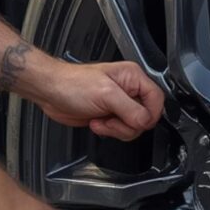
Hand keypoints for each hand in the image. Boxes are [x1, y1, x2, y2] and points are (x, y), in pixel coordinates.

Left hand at [37, 61, 163, 139]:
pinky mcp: (111, 115)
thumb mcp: (105, 94)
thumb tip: (145, 122)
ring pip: (134, 127)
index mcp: (133, 77)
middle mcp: (129, 90)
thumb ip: (130, 109)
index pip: (157, 100)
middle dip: (127, 124)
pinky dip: (109, 131)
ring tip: (101, 119)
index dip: (149, 115)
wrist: (51, 92)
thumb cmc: (72, 84)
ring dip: (116, 129)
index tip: (135, 120)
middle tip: (111, 118)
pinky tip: (97, 122)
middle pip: (146, 117)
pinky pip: (121, 131)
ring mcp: (120, 104)